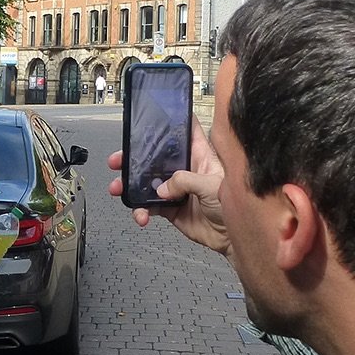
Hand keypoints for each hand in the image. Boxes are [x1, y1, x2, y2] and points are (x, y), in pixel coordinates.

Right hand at [107, 115, 231, 256]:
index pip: (185, 131)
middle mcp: (185, 170)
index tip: (152, 116)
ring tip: (119, 189)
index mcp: (200, 156)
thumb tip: (161, 187)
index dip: (170, 122)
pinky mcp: (170, 208)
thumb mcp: (212, 185)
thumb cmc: (234, 206)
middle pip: (155, 157)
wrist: (232, 238)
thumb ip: (185, 181)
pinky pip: (148, 206)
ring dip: (129, 185)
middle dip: (134, 157)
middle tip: (119, 160)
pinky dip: (140, 210)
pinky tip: (141, 214)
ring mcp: (176, 189)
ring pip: (146, 182)